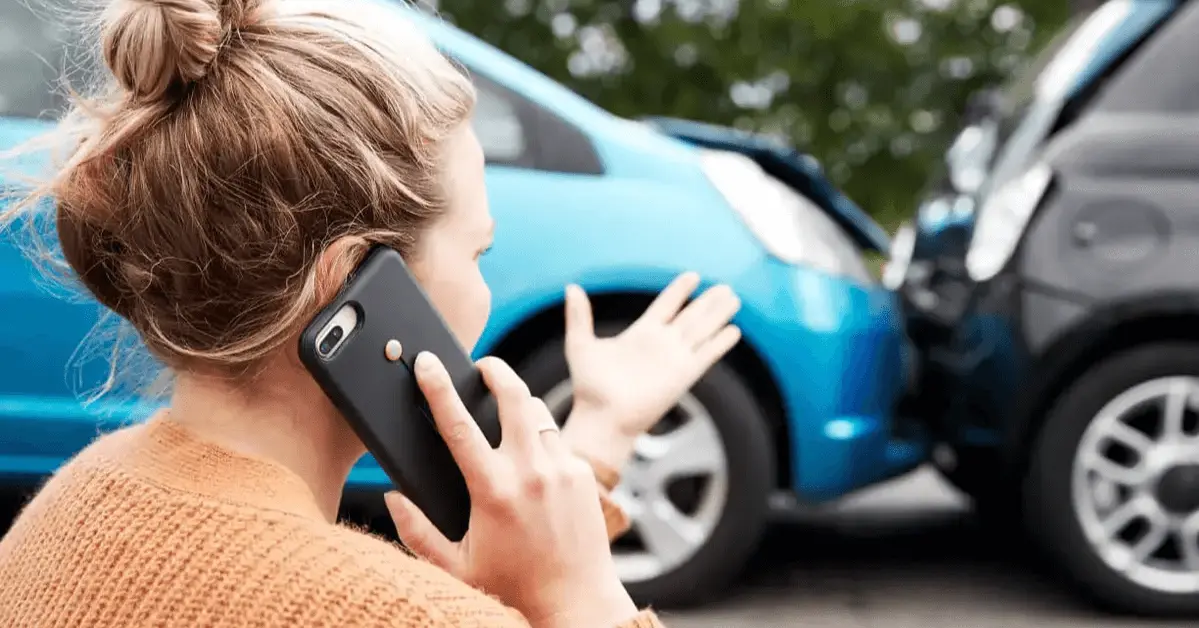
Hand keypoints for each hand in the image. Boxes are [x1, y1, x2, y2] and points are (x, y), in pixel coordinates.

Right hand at [385, 352, 637, 627]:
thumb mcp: (454, 566)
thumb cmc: (512, 588)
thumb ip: (416, 531)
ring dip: (519, 404)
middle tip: (481, 366)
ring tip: (505, 412)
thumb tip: (392, 496)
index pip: (457, 424)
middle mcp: (531, 473)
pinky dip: (540, 439)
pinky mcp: (583, 475)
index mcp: (492, 490)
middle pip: (513, 394)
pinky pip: (557, 440)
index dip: (438, 387)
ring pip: (538, 412)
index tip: (427, 363)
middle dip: (495, 369)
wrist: (575, 603)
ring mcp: (562, 470)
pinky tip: (531, 459)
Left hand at [560, 272, 740, 470]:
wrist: (602, 418)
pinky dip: (720, 343)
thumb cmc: (589, 387)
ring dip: (718, 315)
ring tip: (733, 298)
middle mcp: (661, 344)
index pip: (665, 306)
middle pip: (690, 316)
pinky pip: (706, 354)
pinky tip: (734, 330)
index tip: (693, 276)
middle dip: (708, 302)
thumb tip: (572, 287)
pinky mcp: (683, 375)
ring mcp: (674, 359)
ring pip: (702, 330)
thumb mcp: (581, 344)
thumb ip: (579, 316)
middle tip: (725, 287)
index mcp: (640, 334)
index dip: (679, 291)